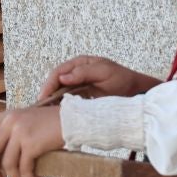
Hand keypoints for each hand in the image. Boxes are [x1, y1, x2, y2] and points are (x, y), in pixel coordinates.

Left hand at [0, 106, 65, 176]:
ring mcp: (20, 133)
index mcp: (8, 115)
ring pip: (8, 163)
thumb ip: (12, 132)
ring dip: (14, 176)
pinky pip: (24, 168)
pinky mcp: (32, 145)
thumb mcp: (28, 119)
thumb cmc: (53, 122)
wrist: (73, 120)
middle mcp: (11, 122)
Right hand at [35, 55, 159, 103]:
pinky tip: (55, 113)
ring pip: (58, 92)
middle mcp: (75, 72)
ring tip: (44, 112)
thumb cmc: (122, 79)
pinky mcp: (80, 96)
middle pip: (55, 82)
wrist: (136, 91)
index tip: (44, 96)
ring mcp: (77, 84)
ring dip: (51, 101)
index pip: (58, 72)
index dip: (49, 84)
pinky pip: (66, 100)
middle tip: (40, 107)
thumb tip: (62, 77)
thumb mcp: (104, 72)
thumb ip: (84, 72)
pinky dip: (59, 106)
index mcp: (80, 63)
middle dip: (46, 94)